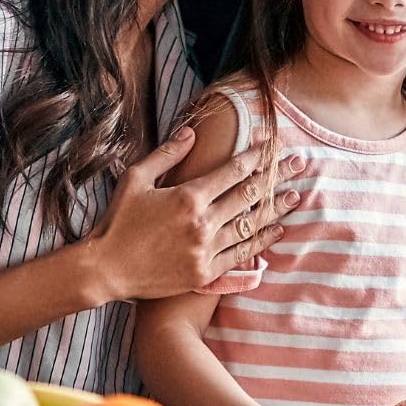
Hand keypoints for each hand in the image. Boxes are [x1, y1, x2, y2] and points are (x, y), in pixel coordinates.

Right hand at [91, 128, 302, 299]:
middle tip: (300, 164)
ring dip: (277, 209)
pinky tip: (277, 231)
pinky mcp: (206, 273)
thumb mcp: (136, 179)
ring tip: (297, 196)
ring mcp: (206, 250)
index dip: (257, 156)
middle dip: (277, 176)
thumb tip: (192, 132)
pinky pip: (242, 254)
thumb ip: (167, 154)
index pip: (233, 171)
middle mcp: (202, 223)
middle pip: (250, 195)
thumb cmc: (118, 222)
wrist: (106, 270)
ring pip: (252, 226)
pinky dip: (262, 242)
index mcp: (187, 196)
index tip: (274, 145)